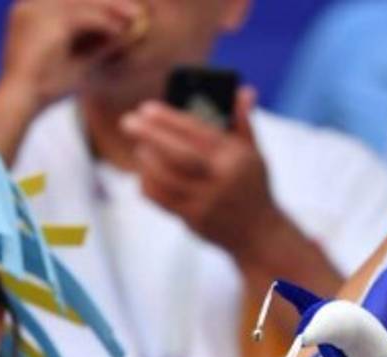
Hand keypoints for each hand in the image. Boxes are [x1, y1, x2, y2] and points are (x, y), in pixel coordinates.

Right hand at [0, 0, 144, 109]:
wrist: (19, 100)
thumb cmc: (41, 88)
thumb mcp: (73, 61)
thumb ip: (95, 46)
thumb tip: (121, 34)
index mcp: (28, 12)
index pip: (68, 1)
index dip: (95, 4)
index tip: (117, 9)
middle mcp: (30, 5)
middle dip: (107, 2)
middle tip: (133, 9)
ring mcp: (38, 10)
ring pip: (83, 3)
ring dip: (112, 8)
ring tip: (134, 16)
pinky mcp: (50, 22)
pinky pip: (85, 17)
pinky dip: (105, 23)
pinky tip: (121, 31)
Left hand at [121, 87, 285, 265]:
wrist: (259, 235)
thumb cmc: (252, 187)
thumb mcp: (254, 154)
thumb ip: (242, 123)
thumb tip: (244, 91)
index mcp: (236, 157)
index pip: (199, 132)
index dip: (170, 118)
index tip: (147, 108)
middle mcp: (221, 180)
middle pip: (178, 154)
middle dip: (150, 135)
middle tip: (128, 122)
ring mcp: (206, 202)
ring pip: (166, 178)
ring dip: (147, 160)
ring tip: (140, 148)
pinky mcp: (193, 220)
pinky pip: (161, 200)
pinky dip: (148, 184)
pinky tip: (146, 173)